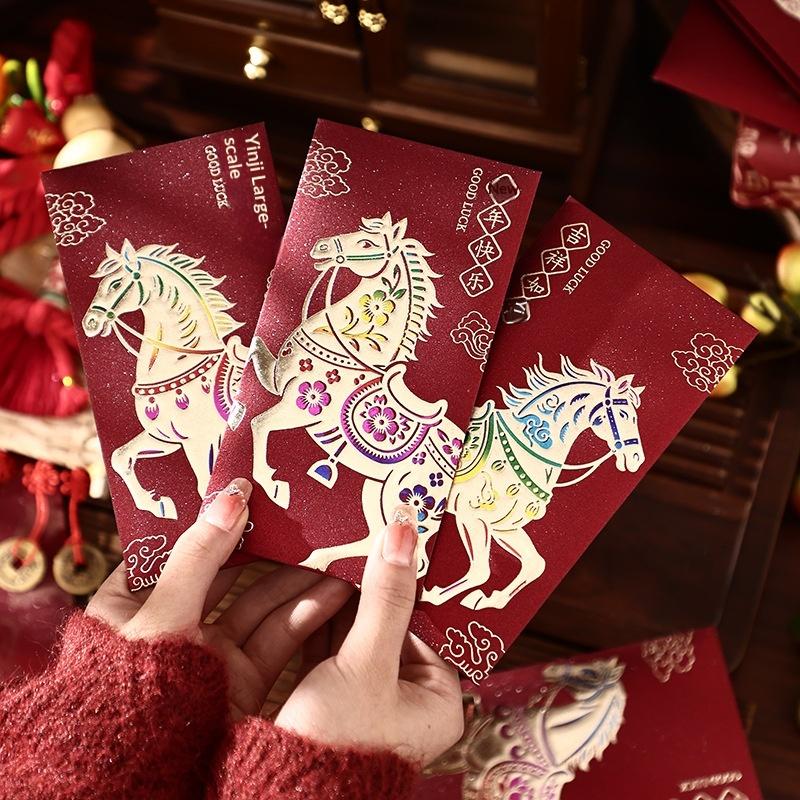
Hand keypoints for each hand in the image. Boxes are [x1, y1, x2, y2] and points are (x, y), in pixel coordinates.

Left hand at [86, 478, 352, 717]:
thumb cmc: (131, 684)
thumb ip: (200, 554)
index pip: (183, 546)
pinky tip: (334, 592)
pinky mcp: (241, 678)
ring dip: (298, 580)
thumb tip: (232, 497)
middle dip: (270, 548)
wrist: (137, 770)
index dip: (217, 519)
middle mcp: (176, 623)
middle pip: (231, 573)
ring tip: (334, 552)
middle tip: (306, 518)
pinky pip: (278, 638)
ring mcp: (210, 652)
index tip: (254, 490)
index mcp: (137, 601)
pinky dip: (306, 615)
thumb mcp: (162, 611)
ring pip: (262, 604)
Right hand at [275, 507, 464, 764]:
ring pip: (362, 634)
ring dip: (345, 600)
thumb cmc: (338, 740)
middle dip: (372, 588)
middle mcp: (410, 700)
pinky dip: (325, 621)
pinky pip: (337, 649)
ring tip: (336, 555)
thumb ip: (385, 598)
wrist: (277, 794)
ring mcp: (372, 700)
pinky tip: (315, 586)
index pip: (427, 624)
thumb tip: (403, 534)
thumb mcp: (367, 662)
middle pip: (392, 626)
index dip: (406, 584)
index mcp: (438, 700)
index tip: (392, 544)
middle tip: (361, 542)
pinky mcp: (338, 698)